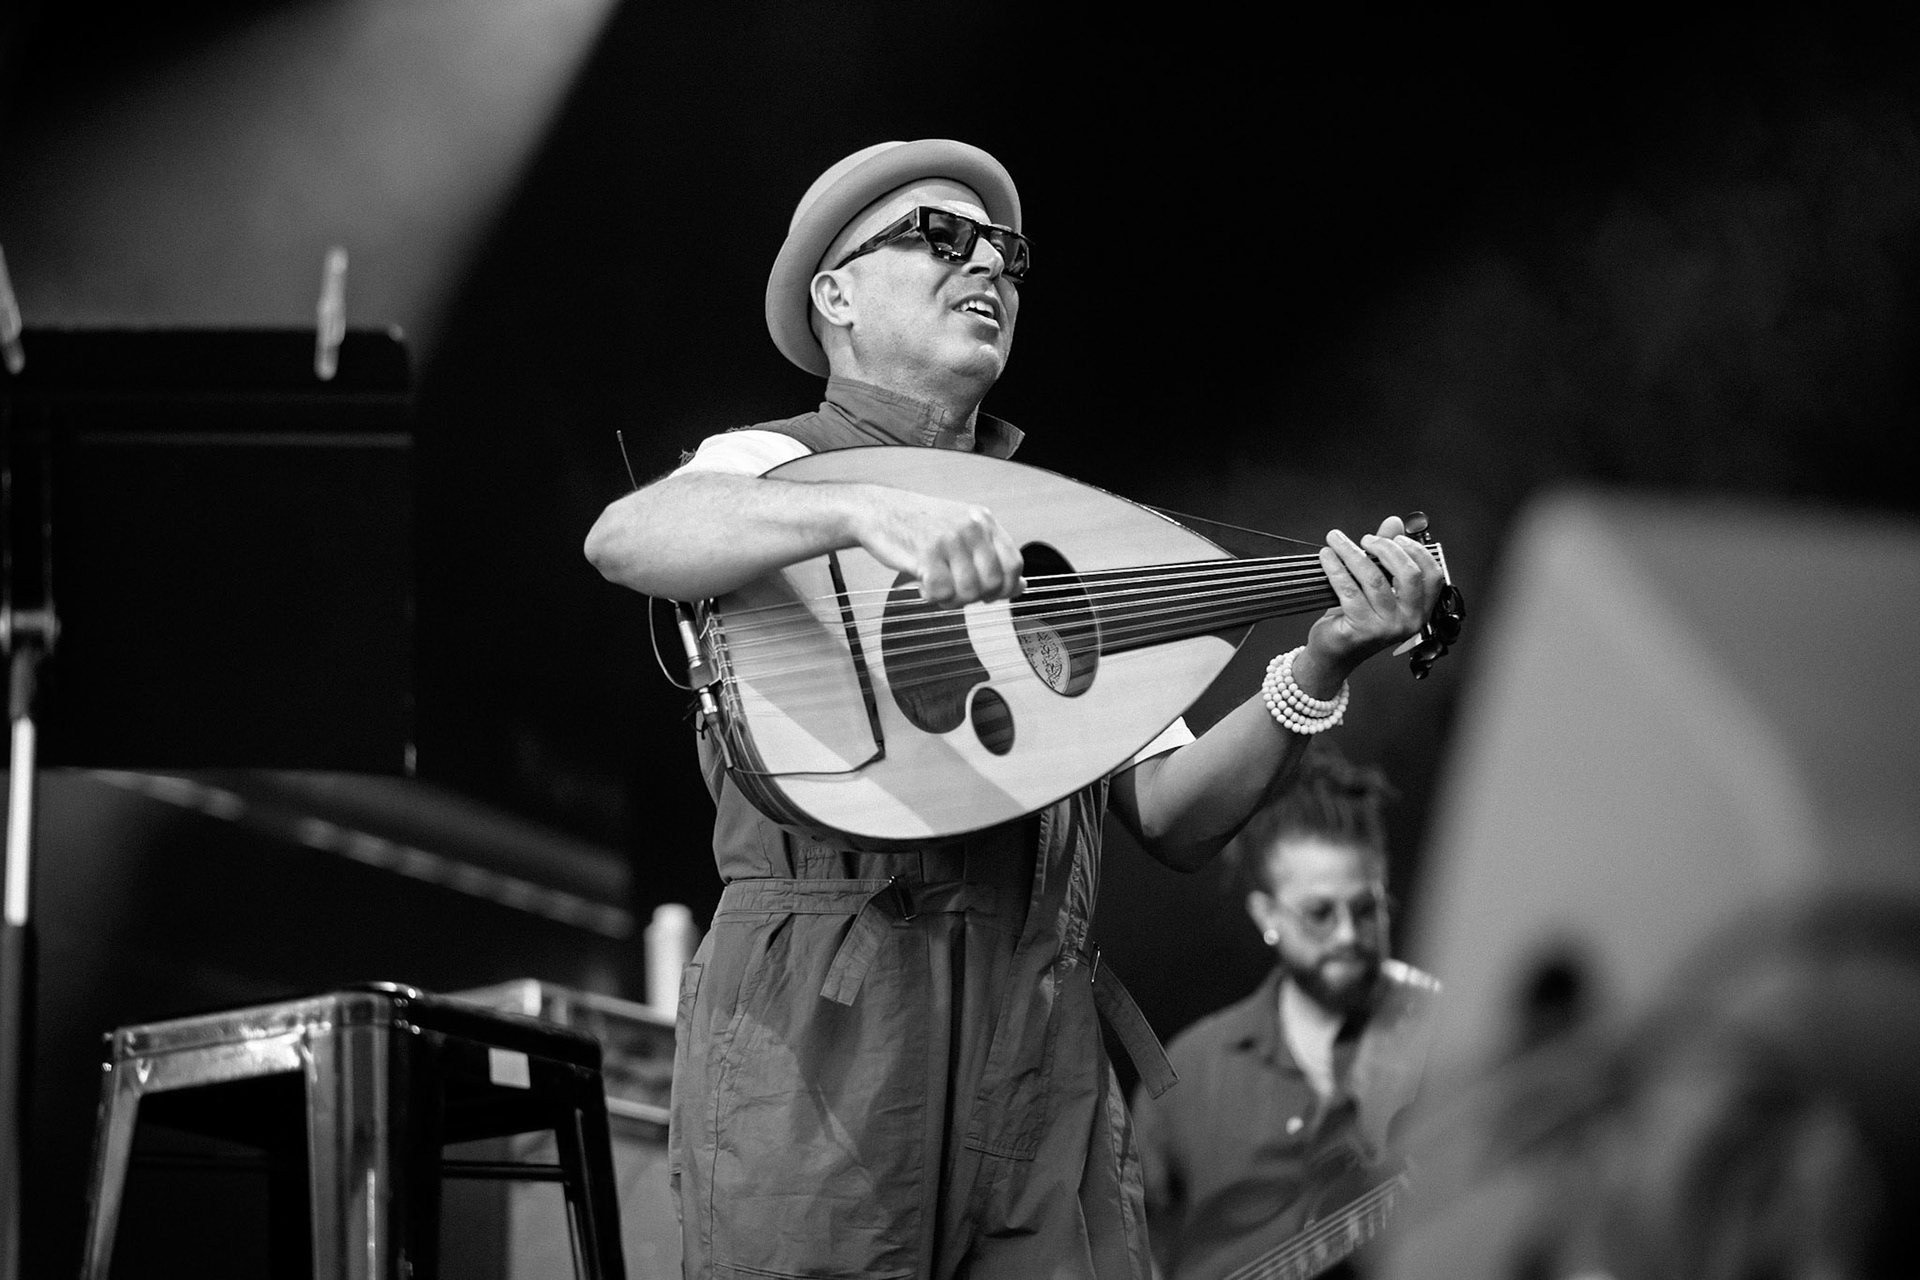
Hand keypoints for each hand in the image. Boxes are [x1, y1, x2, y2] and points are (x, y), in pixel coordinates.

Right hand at [847, 485, 1024, 605]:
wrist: (876, 510)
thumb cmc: (918, 526)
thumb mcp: (961, 532)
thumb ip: (990, 557)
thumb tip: (1021, 587)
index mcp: (983, 520)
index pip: (1014, 563)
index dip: (1005, 588)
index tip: (987, 596)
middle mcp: (971, 527)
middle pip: (993, 583)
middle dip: (974, 597)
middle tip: (954, 592)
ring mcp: (949, 539)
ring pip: (969, 592)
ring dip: (952, 600)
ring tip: (936, 588)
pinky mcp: (926, 553)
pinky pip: (942, 593)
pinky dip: (932, 597)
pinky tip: (922, 585)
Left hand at [1298, 516, 1442, 692]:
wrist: (1334, 653)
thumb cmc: (1356, 617)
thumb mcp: (1376, 585)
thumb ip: (1387, 554)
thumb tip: (1393, 522)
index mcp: (1420, 610)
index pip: (1432, 575)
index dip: (1416, 551)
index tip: (1395, 536)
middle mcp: (1409, 620)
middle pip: (1407, 573)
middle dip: (1385, 548)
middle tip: (1365, 538)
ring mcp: (1386, 627)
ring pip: (1374, 579)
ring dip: (1351, 553)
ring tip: (1336, 540)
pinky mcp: (1361, 630)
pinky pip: (1348, 590)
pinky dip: (1336, 567)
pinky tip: (1326, 556)